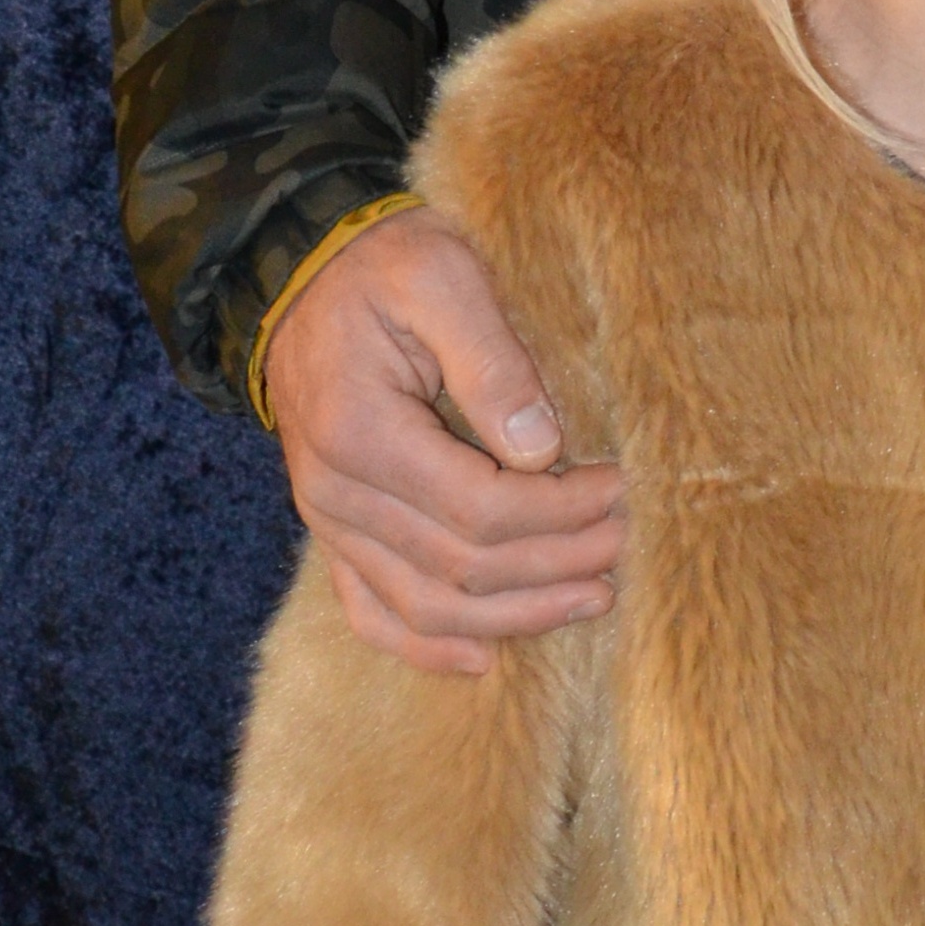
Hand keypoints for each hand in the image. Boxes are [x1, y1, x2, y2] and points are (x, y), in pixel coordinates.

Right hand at [263, 209, 623, 675]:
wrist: (300, 275)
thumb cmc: (382, 268)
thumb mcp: (441, 278)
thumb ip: (491, 360)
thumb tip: (543, 448)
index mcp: (362, 432)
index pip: (479, 509)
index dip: (560, 513)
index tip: (619, 487)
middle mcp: (337, 493)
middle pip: (462, 567)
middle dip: (555, 564)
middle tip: (624, 543)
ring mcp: (330, 522)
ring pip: (426, 606)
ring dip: (515, 614)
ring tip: (590, 597)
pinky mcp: (334, 532)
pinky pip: (372, 612)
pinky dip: (426, 646)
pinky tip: (486, 657)